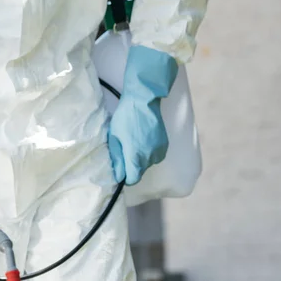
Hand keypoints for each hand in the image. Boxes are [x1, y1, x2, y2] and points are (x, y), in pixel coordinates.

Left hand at [108, 45, 178, 184]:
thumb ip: (117, 159)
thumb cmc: (125, 117)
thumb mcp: (115, 137)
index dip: (125, 177)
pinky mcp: (165, 145)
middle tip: (125, 151)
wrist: (144, 101)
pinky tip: (143, 140)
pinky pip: (155, 156)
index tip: (120, 169)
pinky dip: (149, 153)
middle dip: (132, 167)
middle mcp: (150, 157)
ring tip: (134, 142)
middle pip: (140, 172)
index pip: (132, 180)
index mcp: (136, 157)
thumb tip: (118, 176)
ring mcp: (159, 151)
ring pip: (148, 164)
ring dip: (141, 159)